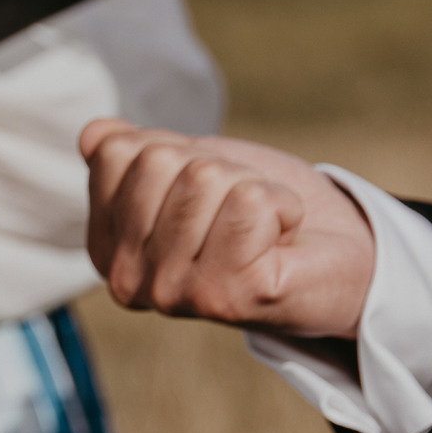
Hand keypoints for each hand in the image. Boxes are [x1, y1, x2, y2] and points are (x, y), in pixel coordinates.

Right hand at [80, 119, 375, 338]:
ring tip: (261, 225)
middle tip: (241, 210)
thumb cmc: (259, 210)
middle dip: (215, 167)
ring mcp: (173, 292)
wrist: (337, 254)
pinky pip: (250, 201)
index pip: (116, 151)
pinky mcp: (226, 295)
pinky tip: (282, 240)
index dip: (176, 149)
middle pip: (159, 160)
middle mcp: (127, 277)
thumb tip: (94, 136)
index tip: (205, 190)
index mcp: (106, 245)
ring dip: (252, 187)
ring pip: (204, 177)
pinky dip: (281, 204)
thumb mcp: (188, 166)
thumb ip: (136, 153)